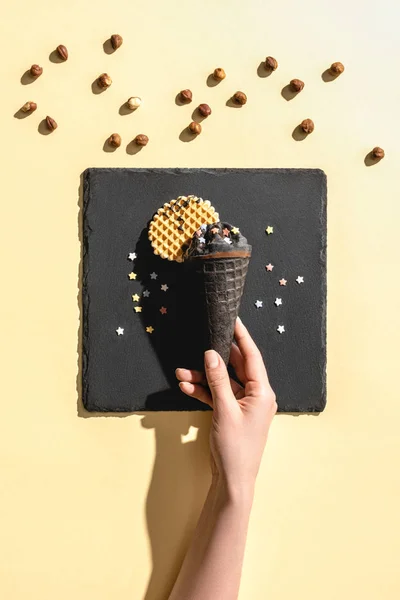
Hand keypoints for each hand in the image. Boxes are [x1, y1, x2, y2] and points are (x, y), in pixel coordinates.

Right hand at [175, 317, 276, 491]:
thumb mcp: (224, 410)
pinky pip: (217, 396)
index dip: (241, 337)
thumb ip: (217, 380)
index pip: (252, 356)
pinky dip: (203, 391)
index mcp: (262, 392)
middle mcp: (256, 395)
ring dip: (202, 377)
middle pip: (235, 367)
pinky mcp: (231, 413)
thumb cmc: (235, 448)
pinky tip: (185, 386)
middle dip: (214, 357)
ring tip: (180, 373)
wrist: (233, 480)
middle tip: (202, 339)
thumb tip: (211, 354)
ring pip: (222, 382)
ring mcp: (243, 405)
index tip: (233, 320)